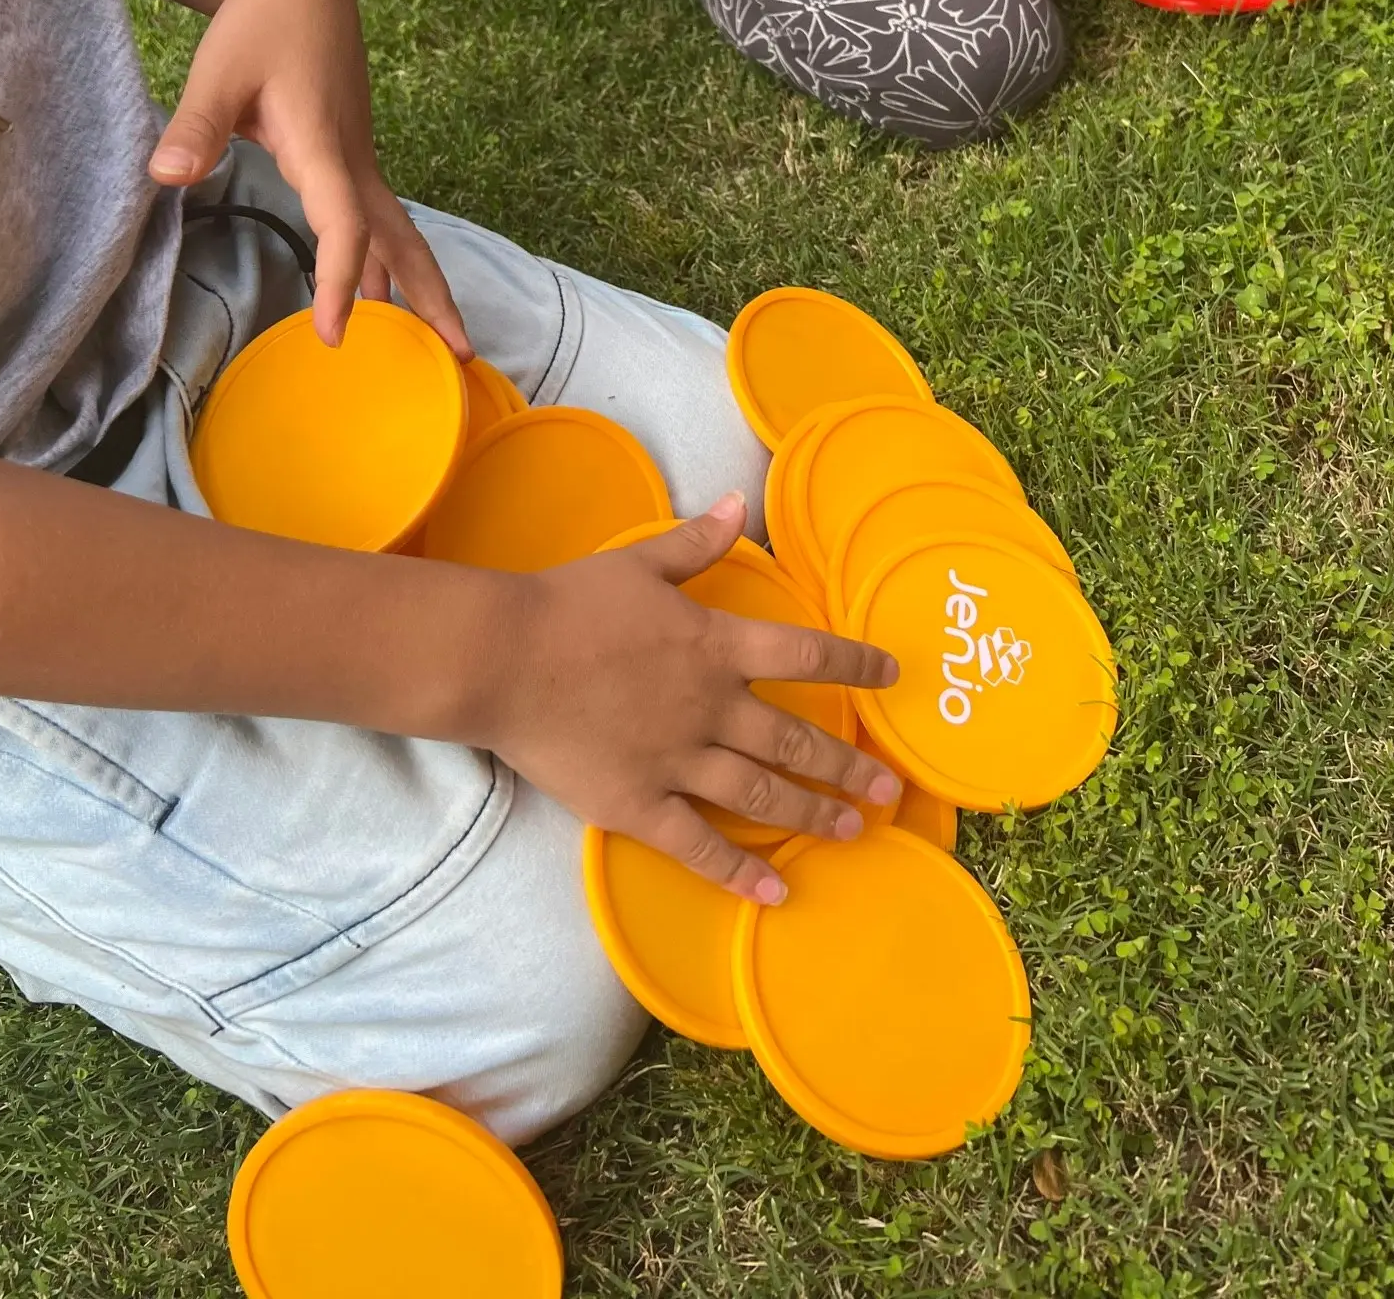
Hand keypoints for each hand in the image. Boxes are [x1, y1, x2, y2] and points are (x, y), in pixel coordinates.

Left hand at [147, 0, 471, 353]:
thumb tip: (166, 177)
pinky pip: (377, 218)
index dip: (342, 276)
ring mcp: (357, 159)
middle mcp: (352, 160)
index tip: (333, 331)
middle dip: (431, 293)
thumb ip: (197, 125)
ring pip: (396, 230)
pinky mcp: (349, 155)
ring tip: (436, 340)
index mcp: (323, 145)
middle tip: (461, 352)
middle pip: (402, 236)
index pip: (345, 223)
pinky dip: (385, 257)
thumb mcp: (219, 70)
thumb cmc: (261, 24)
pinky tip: (380, 288)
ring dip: (415, 280)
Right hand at [468, 496, 901, 900]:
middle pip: (794, 742)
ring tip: (852, 831)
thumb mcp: (639, 562)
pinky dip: (739, 872)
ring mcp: (676, 760)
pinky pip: (698, 846)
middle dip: (847, 768)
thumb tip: (740, 502)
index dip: (855, 663)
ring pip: (761, 796)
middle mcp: (709, 707)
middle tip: (889, 792)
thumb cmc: (568, 603)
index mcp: (714, 646)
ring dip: (812, 815)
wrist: (502, 657)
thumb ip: (697, 542)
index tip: (891, 674)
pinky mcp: (638, 804)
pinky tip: (774, 892)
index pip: (806, 653)